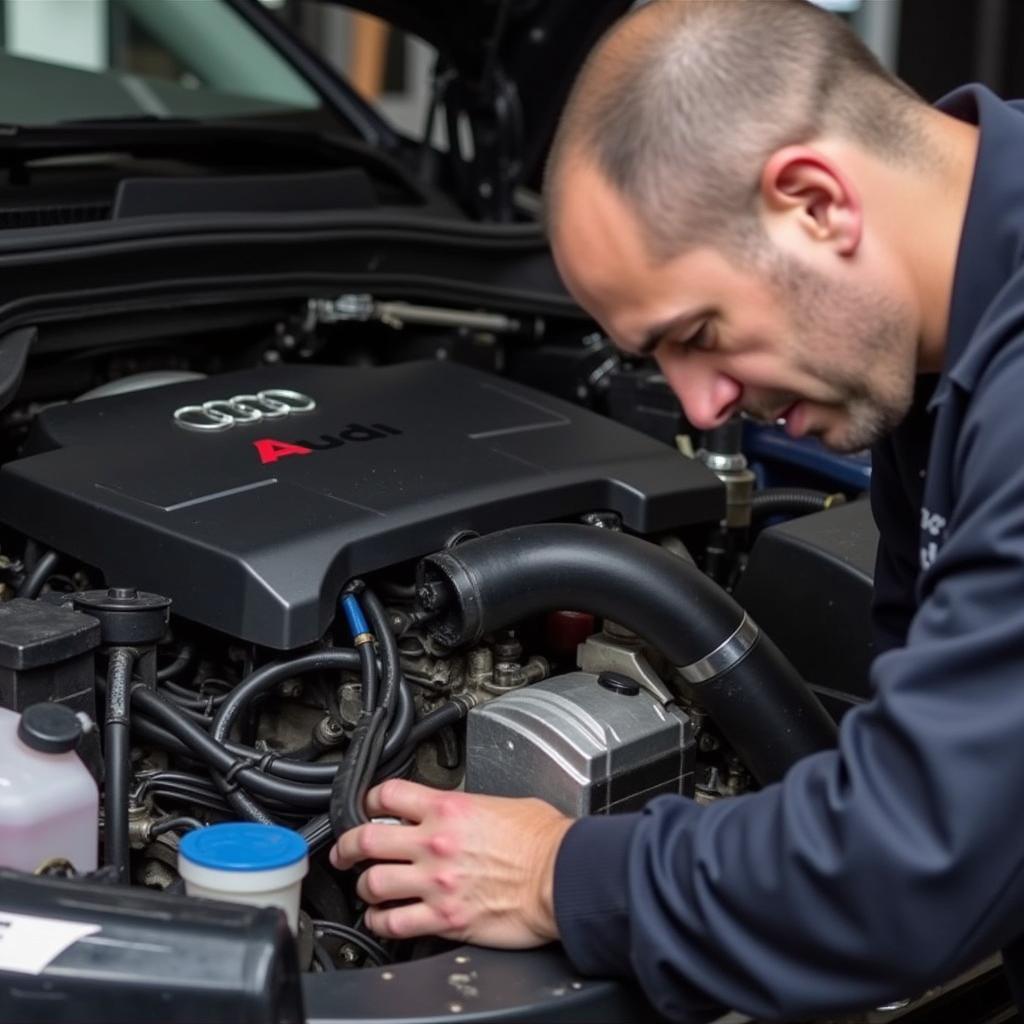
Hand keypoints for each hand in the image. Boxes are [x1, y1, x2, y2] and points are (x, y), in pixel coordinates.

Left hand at [329, 779, 573, 947]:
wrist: (562, 877)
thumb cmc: (545, 842)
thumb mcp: (504, 803)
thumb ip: (471, 806)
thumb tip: (460, 811)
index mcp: (449, 808)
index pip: (387, 795)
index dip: (370, 800)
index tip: (368, 808)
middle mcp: (434, 843)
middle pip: (365, 840)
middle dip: (347, 847)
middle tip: (343, 851)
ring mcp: (435, 883)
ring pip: (371, 884)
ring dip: (364, 887)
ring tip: (367, 888)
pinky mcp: (444, 919)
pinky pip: (393, 924)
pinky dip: (380, 921)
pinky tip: (382, 918)